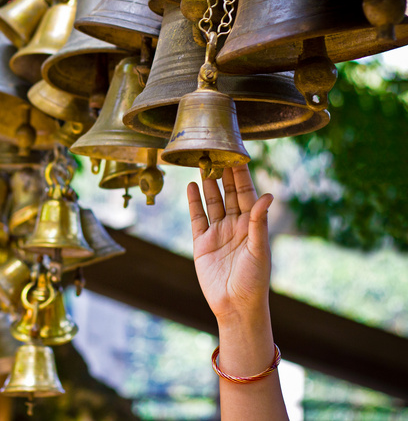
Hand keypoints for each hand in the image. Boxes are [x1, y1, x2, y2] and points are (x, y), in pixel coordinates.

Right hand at [187, 165, 273, 322]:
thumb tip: (267, 195)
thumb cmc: (254, 280)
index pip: (247, 193)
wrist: (235, 305)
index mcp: (253, 225)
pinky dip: (194, 202)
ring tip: (203, 164)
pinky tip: (192, 186)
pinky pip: (197, 217)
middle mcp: (236, 225)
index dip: (242, 175)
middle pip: (229, 193)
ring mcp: (218, 232)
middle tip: (218, 152)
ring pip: (213, 202)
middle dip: (224, 174)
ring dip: (209, 184)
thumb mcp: (260, 249)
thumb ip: (259, 221)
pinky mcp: (202, 242)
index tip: (238, 155)